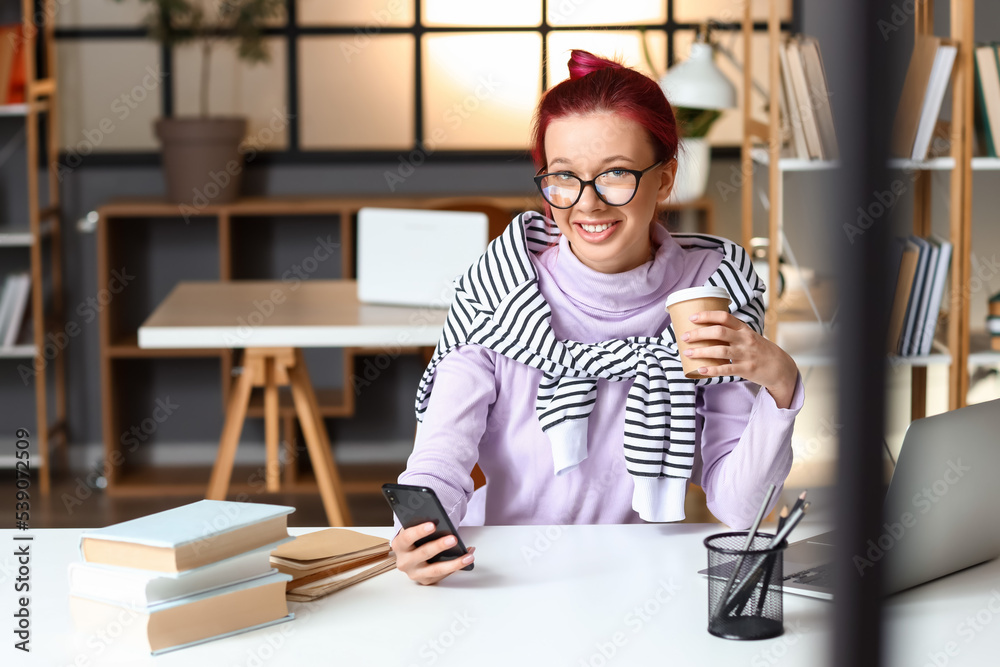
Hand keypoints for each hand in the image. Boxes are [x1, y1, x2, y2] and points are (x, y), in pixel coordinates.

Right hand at [391, 522, 474, 584]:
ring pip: (436, 569)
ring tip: (468, 555)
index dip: (419, 531)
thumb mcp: (411, 530)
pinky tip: (468, 557)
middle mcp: (405, 561)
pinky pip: (443, 574)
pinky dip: (457, 566)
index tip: (433, 525)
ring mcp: (415, 573)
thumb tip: (439, 519)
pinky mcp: (426, 580)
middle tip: (453, 538)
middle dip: (439, 546)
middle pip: (423, 553)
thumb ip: (420, 525)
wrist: (409, 555)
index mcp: (399, 545)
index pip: (407, 537)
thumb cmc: (414, 539)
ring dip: (454, 563)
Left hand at [681, 311, 798, 408]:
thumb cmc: (758, 349)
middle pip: (719, 332)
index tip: (692, 317)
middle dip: (699, 333)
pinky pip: (726, 369)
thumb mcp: (748, 336)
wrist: (780, 367)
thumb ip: (731, 332)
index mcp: (744, 328)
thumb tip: (703, 329)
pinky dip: (712, 370)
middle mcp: (745, 339)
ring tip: (687, 353)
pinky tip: (700, 369)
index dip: (707, 315)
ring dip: (701, 351)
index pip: (724, 317)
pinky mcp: (746, 369)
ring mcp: (746, 354)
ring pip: (720, 350)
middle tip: (684, 337)